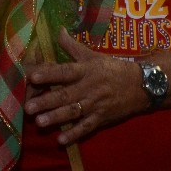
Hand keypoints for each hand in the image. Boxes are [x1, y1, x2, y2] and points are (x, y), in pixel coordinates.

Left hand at [23, 30, 144, 145]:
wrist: (141, 85)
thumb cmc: (114, 69)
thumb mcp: (94, 55)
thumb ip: (73, 46)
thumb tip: (58, 30)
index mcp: (86, 70)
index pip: (65, 71)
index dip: (49, 74)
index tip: (33, 77)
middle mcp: (89, 87)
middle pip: (65, 95)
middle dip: (46, 101)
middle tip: (29, 107)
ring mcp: (95, 104)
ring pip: (73, 112)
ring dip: (56, 118)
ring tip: (40, 123)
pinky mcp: (101, 118)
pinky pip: (86, 127)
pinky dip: (74, 134)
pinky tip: (61, 140)